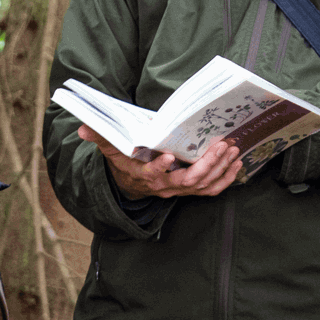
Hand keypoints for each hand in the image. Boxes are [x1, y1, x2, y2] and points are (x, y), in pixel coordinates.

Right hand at [77, 124, 241, 199]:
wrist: (130, 185)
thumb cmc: (124, 160)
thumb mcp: (110, 148)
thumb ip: (100, 136)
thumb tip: (83, 127)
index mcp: (144, 174)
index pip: (152, 174)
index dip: (160, 167)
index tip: (169, 156)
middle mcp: (164, 186)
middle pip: (188, 181)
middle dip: (207, 164)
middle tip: (221, 145)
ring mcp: (179, 190)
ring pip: (203, 186)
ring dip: (221, 169)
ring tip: (233, 150)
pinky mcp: (190, 191)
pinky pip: (212, 190)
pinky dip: (226, 179)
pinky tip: (237, 164)